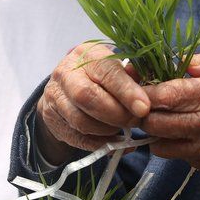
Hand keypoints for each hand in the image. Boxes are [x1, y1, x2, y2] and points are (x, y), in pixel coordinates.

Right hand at [36, 43, 150, 162]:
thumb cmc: (99, 75)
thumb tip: (147, 90)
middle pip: (88, 97)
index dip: (127, 91)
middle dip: (117, 114)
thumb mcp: (115, 68)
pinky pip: (77, 138)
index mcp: (87, 55)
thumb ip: (131, 77)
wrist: (66, 86)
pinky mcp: (52, 119)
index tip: (144, 108)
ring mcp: (55, 97)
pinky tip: (114, 141)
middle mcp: (66, 73)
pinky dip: (100, 144)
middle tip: (136, 121)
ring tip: (122, 127)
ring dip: (108, 129)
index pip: (107, 72)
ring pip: (81, 121)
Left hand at [139, 52, 199, 175]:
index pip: (164, 94)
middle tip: (149, 104)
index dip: (145, 90)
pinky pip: (179, 157)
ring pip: (160, 145)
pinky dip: (176, 146)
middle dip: (145, 112)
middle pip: (153, 122)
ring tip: (166, 120)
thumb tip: (181, 61)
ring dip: (157, 133)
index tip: (140, 85)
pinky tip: (187, 134)